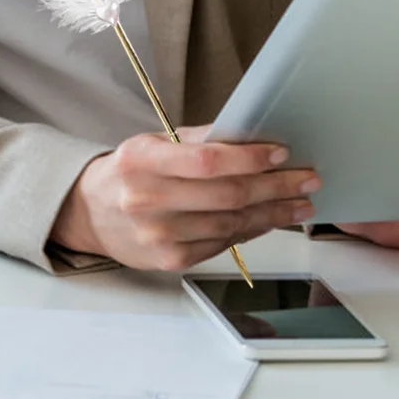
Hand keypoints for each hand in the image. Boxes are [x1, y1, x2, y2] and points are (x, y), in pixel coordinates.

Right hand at [51, 125, 320, 271]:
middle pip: (226, 195)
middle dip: (275, 186)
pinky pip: (222, 243)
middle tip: (307, 179)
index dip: (248, 158)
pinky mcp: (170, 260)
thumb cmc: (129, 172)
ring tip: (299, 202)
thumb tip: (249, 137)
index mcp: (140, 161)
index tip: (280, 153)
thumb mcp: (152, 143)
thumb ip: (196, 141)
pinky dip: (251, 230)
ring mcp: (158, 235)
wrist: (90, 214)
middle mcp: (147, 200)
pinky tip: (269, 218)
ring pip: (230, 224)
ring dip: (272, 212)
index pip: (206, 161)